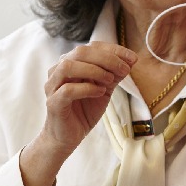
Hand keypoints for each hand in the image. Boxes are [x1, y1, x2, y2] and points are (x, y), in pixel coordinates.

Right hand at [22, 42, 136, 185]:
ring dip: (94, 70)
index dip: (113, 50)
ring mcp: (53, 86)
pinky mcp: (53, 103)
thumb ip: (114, 74)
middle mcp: (58, 71)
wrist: (68, 137)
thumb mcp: (104, 89)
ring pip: (69, 67)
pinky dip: (86, 88)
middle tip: (124, 70)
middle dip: (106, 58)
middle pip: (80, 52)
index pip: (91, 47)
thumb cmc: (84, 111)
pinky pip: (67, 90)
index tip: (132, 58)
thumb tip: (132, 60)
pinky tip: (100, 92)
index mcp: (71, 64)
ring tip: (110, 80)